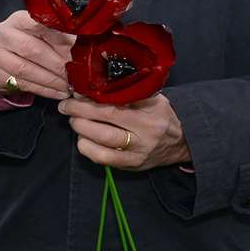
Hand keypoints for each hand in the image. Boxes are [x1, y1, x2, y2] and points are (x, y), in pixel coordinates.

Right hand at [0, 10, 76, 100]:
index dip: (58, 37)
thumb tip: (86, 49)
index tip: (77, 50)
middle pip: (31, 49)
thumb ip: (59, 40)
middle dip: (56, 65)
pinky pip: (18, 83)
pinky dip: (41, 90)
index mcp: (17, 19)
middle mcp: (1, 33)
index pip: (37, 24)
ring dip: (49, 81)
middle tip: (74, 77)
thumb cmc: (25, 43)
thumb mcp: (40, 36)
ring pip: (24, 69)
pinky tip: (55, 93)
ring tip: (67, 88)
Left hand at [57, 93, 189, 170]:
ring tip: (74, 122)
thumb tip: (93, 85)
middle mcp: (146, 131)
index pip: (116, 101)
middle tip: (67, 107)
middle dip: (80, 112)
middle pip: (106, 120)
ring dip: (81, 130)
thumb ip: (128, 91)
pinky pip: (103, 159)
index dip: (91, 98)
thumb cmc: (161, 115)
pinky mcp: (132, 165)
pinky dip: (87, 147)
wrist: (182, 141)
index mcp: (151, 109)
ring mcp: (138, 151)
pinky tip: (83, 139)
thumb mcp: (152, 97)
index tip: (76, 93)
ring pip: (102, 141)